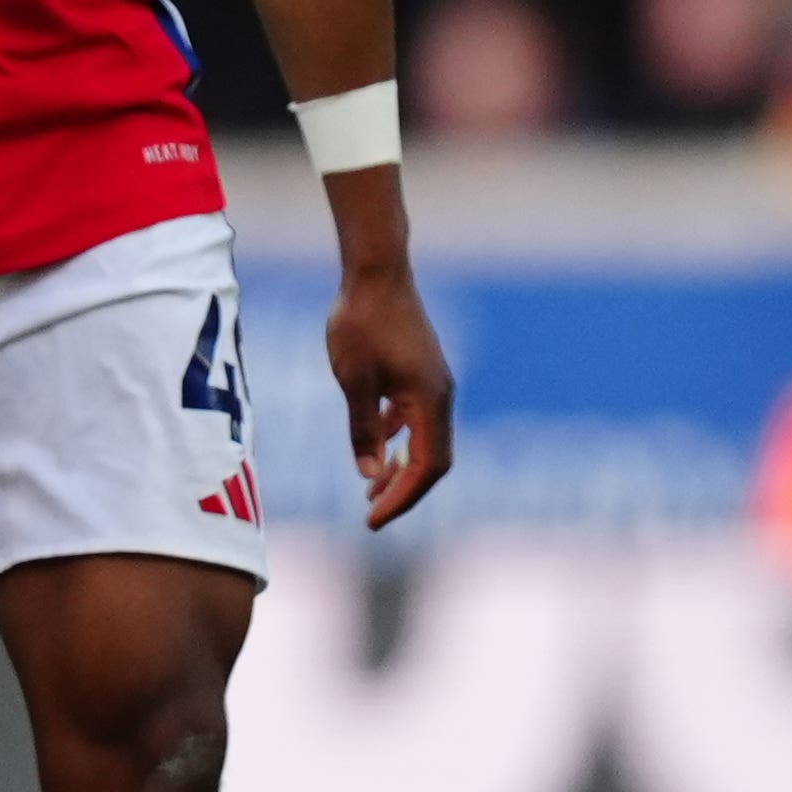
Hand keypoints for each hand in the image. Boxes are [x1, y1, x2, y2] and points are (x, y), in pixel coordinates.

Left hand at [326, 259, 453, 530]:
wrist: (374, 272)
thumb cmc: (360, 322)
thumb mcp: (352, 380)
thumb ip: (361, 428)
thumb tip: (368, 474)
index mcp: (430, 401)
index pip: (427, 466)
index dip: (402, 497)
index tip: (373, 519)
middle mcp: (440, 396)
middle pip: (432, 460)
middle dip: (403, 490)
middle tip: (371, 514)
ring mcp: (432, 384)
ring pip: (423, 440)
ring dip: (400, 466)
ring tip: (369, 490)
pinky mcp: (420, 373)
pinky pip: (414, 418)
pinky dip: (397, 439)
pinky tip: (374, 449)